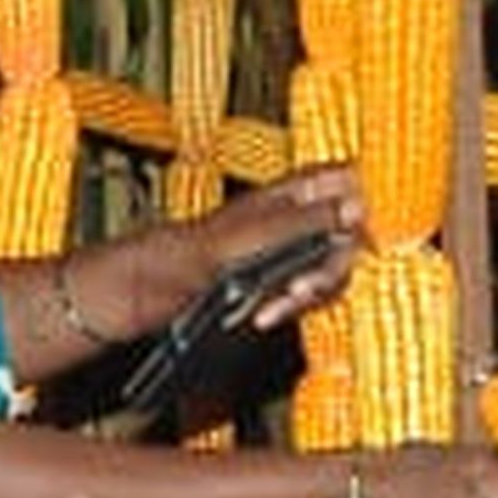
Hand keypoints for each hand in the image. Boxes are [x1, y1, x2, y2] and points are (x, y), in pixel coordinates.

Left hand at [140, 164, 359, 337]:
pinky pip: (304, 293)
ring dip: (309, 292)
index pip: (349, 181)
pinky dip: (290, 306)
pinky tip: (265, 316)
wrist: (132, 293)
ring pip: (330, 267)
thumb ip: (301, 222)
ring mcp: (283, 249)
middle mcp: (290, 215)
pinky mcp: (272, 281)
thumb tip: (356, 208)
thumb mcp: (241, 239)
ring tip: (274, 307)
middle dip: (331, 265)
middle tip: (300, 288)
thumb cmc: (171, 255)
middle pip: (349, 233)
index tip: (360, 238)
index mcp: (285, 190)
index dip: (365, 206)